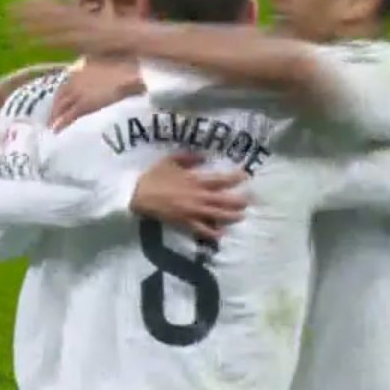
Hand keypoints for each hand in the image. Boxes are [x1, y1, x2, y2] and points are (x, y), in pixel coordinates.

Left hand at [11, 0, 139, 55]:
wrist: (143, 40)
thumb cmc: (132, 40)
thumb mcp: (110, 32)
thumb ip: (96, 33)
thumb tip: (90, 36)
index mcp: (87, 16)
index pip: (60, 6)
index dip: (42, 4)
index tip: (26, 2)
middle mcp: (81, 19)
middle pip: (50, 12)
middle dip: (30, 9)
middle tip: (9, 7)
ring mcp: (80, 29)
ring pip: (50, 23)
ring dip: (30, 22)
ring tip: (10, 21)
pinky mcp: (81, 41)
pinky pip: (57, 40)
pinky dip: (42, 40)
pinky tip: (26, 42)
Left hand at [50, 58, 142, 130]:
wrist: (132, 74)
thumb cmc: (127, 67)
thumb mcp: (111, 64)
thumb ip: (102, 69)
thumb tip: (98, 72)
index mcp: (83, 69)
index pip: (66, 85)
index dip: (61, 96)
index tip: (58, 104)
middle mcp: (77, 80)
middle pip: (60, 96)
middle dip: (55, 108)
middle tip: (51, 119)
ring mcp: (79, 92)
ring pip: (61, 106)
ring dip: (55, 117)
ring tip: (52, 127)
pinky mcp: (84, 104)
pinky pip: (69, 115)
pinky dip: (61, 124)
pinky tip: (57, 131)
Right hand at [130, 151, 248, 238]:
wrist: (138, 194)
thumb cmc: (154, 176)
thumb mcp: (171, 160)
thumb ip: (189, 157)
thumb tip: (205, 155)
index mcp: (195, 180)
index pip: (221, 180)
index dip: (235, 178)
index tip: (245, 176)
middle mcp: (198, 197)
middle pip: (224, 200)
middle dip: (239, 200)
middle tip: (250, 200)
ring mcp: (192, 212)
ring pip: (217, 216)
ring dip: (232, 216)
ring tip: (241, 216)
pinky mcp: (184, 223)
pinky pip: (202, 230)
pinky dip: (213, 233)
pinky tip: (221, 234)